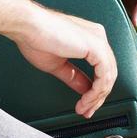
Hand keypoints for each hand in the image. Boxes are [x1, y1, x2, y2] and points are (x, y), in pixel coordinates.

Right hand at [2, 4, 117, 117]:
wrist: (28, 26)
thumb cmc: (35, 38)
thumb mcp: (58, 64)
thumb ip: (74, 76)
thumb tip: (85, 89)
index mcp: (89, 38)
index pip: (101, 68)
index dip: (95, 90)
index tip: (85, 103)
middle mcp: (97, 37)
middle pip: (107, 73)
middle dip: (97, 97)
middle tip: (87, 111)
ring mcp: (98, 41)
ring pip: (108, 77)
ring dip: (96, 97)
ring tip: (84, 108)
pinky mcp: (97, 47)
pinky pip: (104, 76)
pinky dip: (96, 92)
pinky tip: (86, 99)